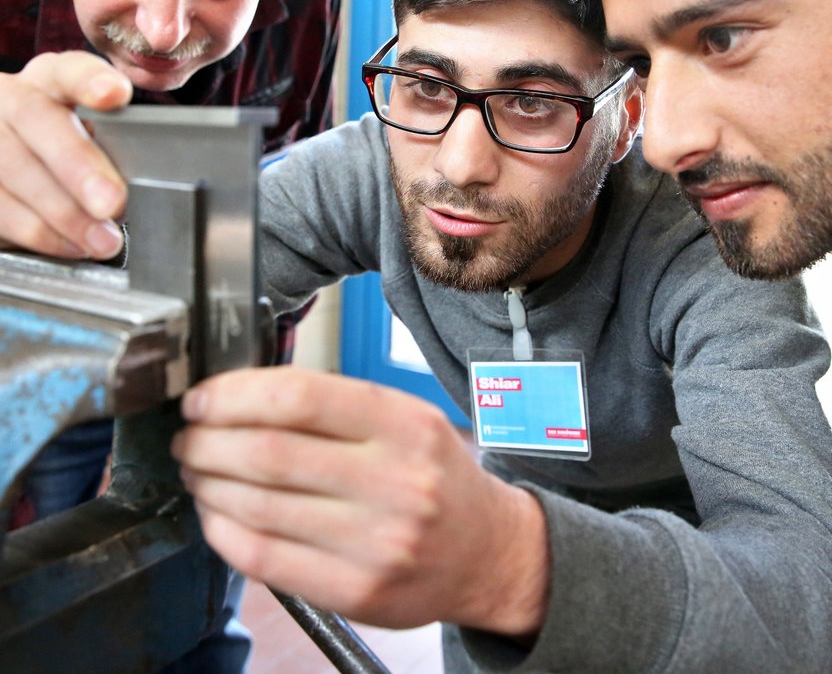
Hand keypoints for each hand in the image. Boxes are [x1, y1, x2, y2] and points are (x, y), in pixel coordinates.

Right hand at [0, 52, 131, 257]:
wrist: (10, 175)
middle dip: (77, 164)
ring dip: (63, 212)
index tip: (116, 94)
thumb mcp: (92, 138)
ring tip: (103, 240)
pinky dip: (39, 232)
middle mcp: (8, 99)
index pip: (68, 70)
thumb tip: (151, 177)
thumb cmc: (66, 154)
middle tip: (113, 202)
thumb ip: (115, 145)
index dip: (90, 80)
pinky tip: (72, 245)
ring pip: (11, 167)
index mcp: (48, 81)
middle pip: (36, 118)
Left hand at [171, 366, 549, 636]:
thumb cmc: (437, 477)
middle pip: (269, 453)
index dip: (234, 395)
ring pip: (258, 506)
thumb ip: (337, 406)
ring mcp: (375, 542)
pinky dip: (223, 532)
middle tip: (188, 437)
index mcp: (406, 425)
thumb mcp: (409, 420)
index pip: (300, 397)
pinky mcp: (355, 592)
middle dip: (208, 441)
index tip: (202, 398)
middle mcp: (395, 482)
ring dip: (209, 484)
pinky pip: (264, 558)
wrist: (487, 553)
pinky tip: (215, 514)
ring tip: (197, 471)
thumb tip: (244, 397)